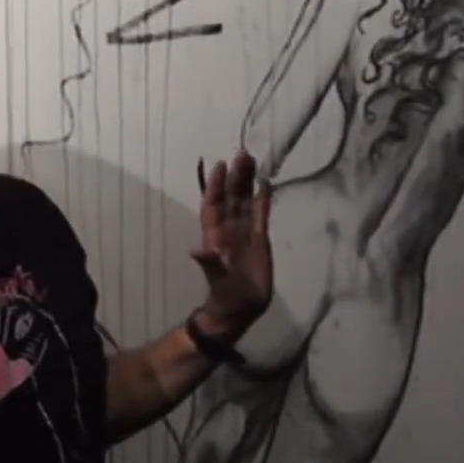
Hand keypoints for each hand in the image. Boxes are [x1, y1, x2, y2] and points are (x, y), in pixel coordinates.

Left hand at [191, 151, 274, 337]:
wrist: (241, 308)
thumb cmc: (226, 295)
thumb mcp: (218, 279)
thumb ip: (210, 263)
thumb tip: (197, 251)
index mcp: (215, 235)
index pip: (214, 205)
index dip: (215, 186)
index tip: (219, 166)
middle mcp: (229, 229)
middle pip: (231, 197)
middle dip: (235, 177)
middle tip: (242, 154)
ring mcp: (244, 232)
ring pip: (245, 201)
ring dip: (248, 182)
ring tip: (252, 160)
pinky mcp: (260, 238)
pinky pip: (261, 214)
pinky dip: (263, 199)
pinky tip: (267, 184)